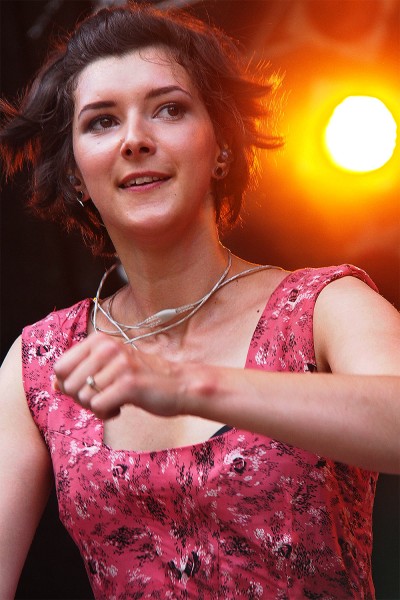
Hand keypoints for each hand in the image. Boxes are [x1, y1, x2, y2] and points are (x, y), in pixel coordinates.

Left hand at [53, 332, 186, 419]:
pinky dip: (107, 414)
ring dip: (96, 408)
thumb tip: (53, 383)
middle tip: (104, 398)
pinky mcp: (129, 383)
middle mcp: (108, 347)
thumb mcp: (110, 367)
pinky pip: (98, 407)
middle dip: (82, 400)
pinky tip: (121, 408)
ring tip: (115, 402)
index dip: (69, 385)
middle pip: (69, 385)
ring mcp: (119, 364)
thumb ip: (82, 372)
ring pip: (83, 398)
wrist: (180, 385)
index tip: (90, 389)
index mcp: (99, 340)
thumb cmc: (143, 378)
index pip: (60, 367)